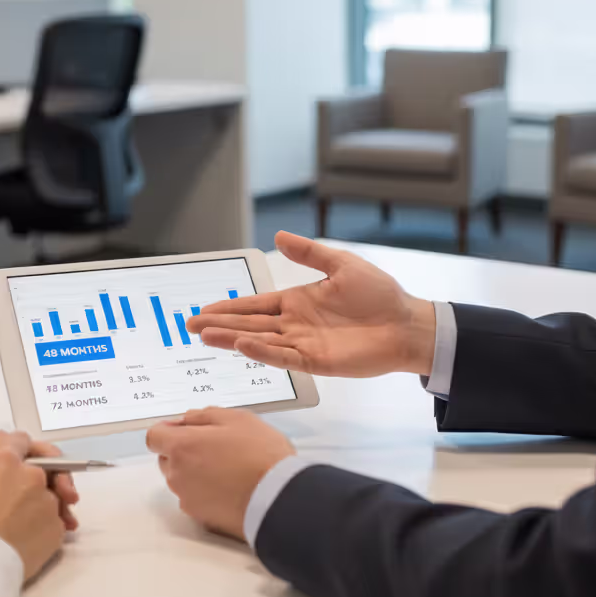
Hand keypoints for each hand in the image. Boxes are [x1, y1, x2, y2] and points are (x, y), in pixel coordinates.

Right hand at [0, 447, 67, 579]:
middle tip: (15, 501)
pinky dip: (42, 528)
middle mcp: (33, 476)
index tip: (12, 462)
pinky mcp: (57, 529)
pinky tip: (27, 541)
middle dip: (27, 483)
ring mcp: (48, 503)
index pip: (18, 442)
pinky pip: (53, 523)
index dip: (14, 450)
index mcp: (5, 461)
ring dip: (36, 507)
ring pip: (48, 498)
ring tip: (19, 527)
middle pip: (37, 471)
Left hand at [146, 407, 295, 540]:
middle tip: (215, 446)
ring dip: (195, 471)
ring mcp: (188, 499)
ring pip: (181, 479)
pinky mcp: (201, 518)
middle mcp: (177, 475)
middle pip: (167, 459)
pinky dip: (206, 491)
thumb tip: (187, 420)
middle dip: (183, 450)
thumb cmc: (261, 456)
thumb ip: (204, 415)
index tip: (186, 428)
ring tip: (228, 467)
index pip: (154, 437)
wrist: (278, 499)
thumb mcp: (238, 418)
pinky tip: (230, 487)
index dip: (168, 430)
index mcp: (182, 447)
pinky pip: (195, 498)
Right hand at [188, 231, 436, 377]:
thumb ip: (310, 253)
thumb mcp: (341, 264)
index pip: (254, 305)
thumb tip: (280, 235)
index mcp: (297, 301)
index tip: (202, 310)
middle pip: (249, 324)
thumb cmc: (379, 295)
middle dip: (219, 325)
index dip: (228, 308)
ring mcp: (303, 344)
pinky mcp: (316, 361)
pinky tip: (242, 345)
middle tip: (189, 326)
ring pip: (259, 342)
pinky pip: (283, 357)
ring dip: (232, 339)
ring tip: (205, 336)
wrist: (406, 324)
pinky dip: (262, 352)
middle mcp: (295, 324)